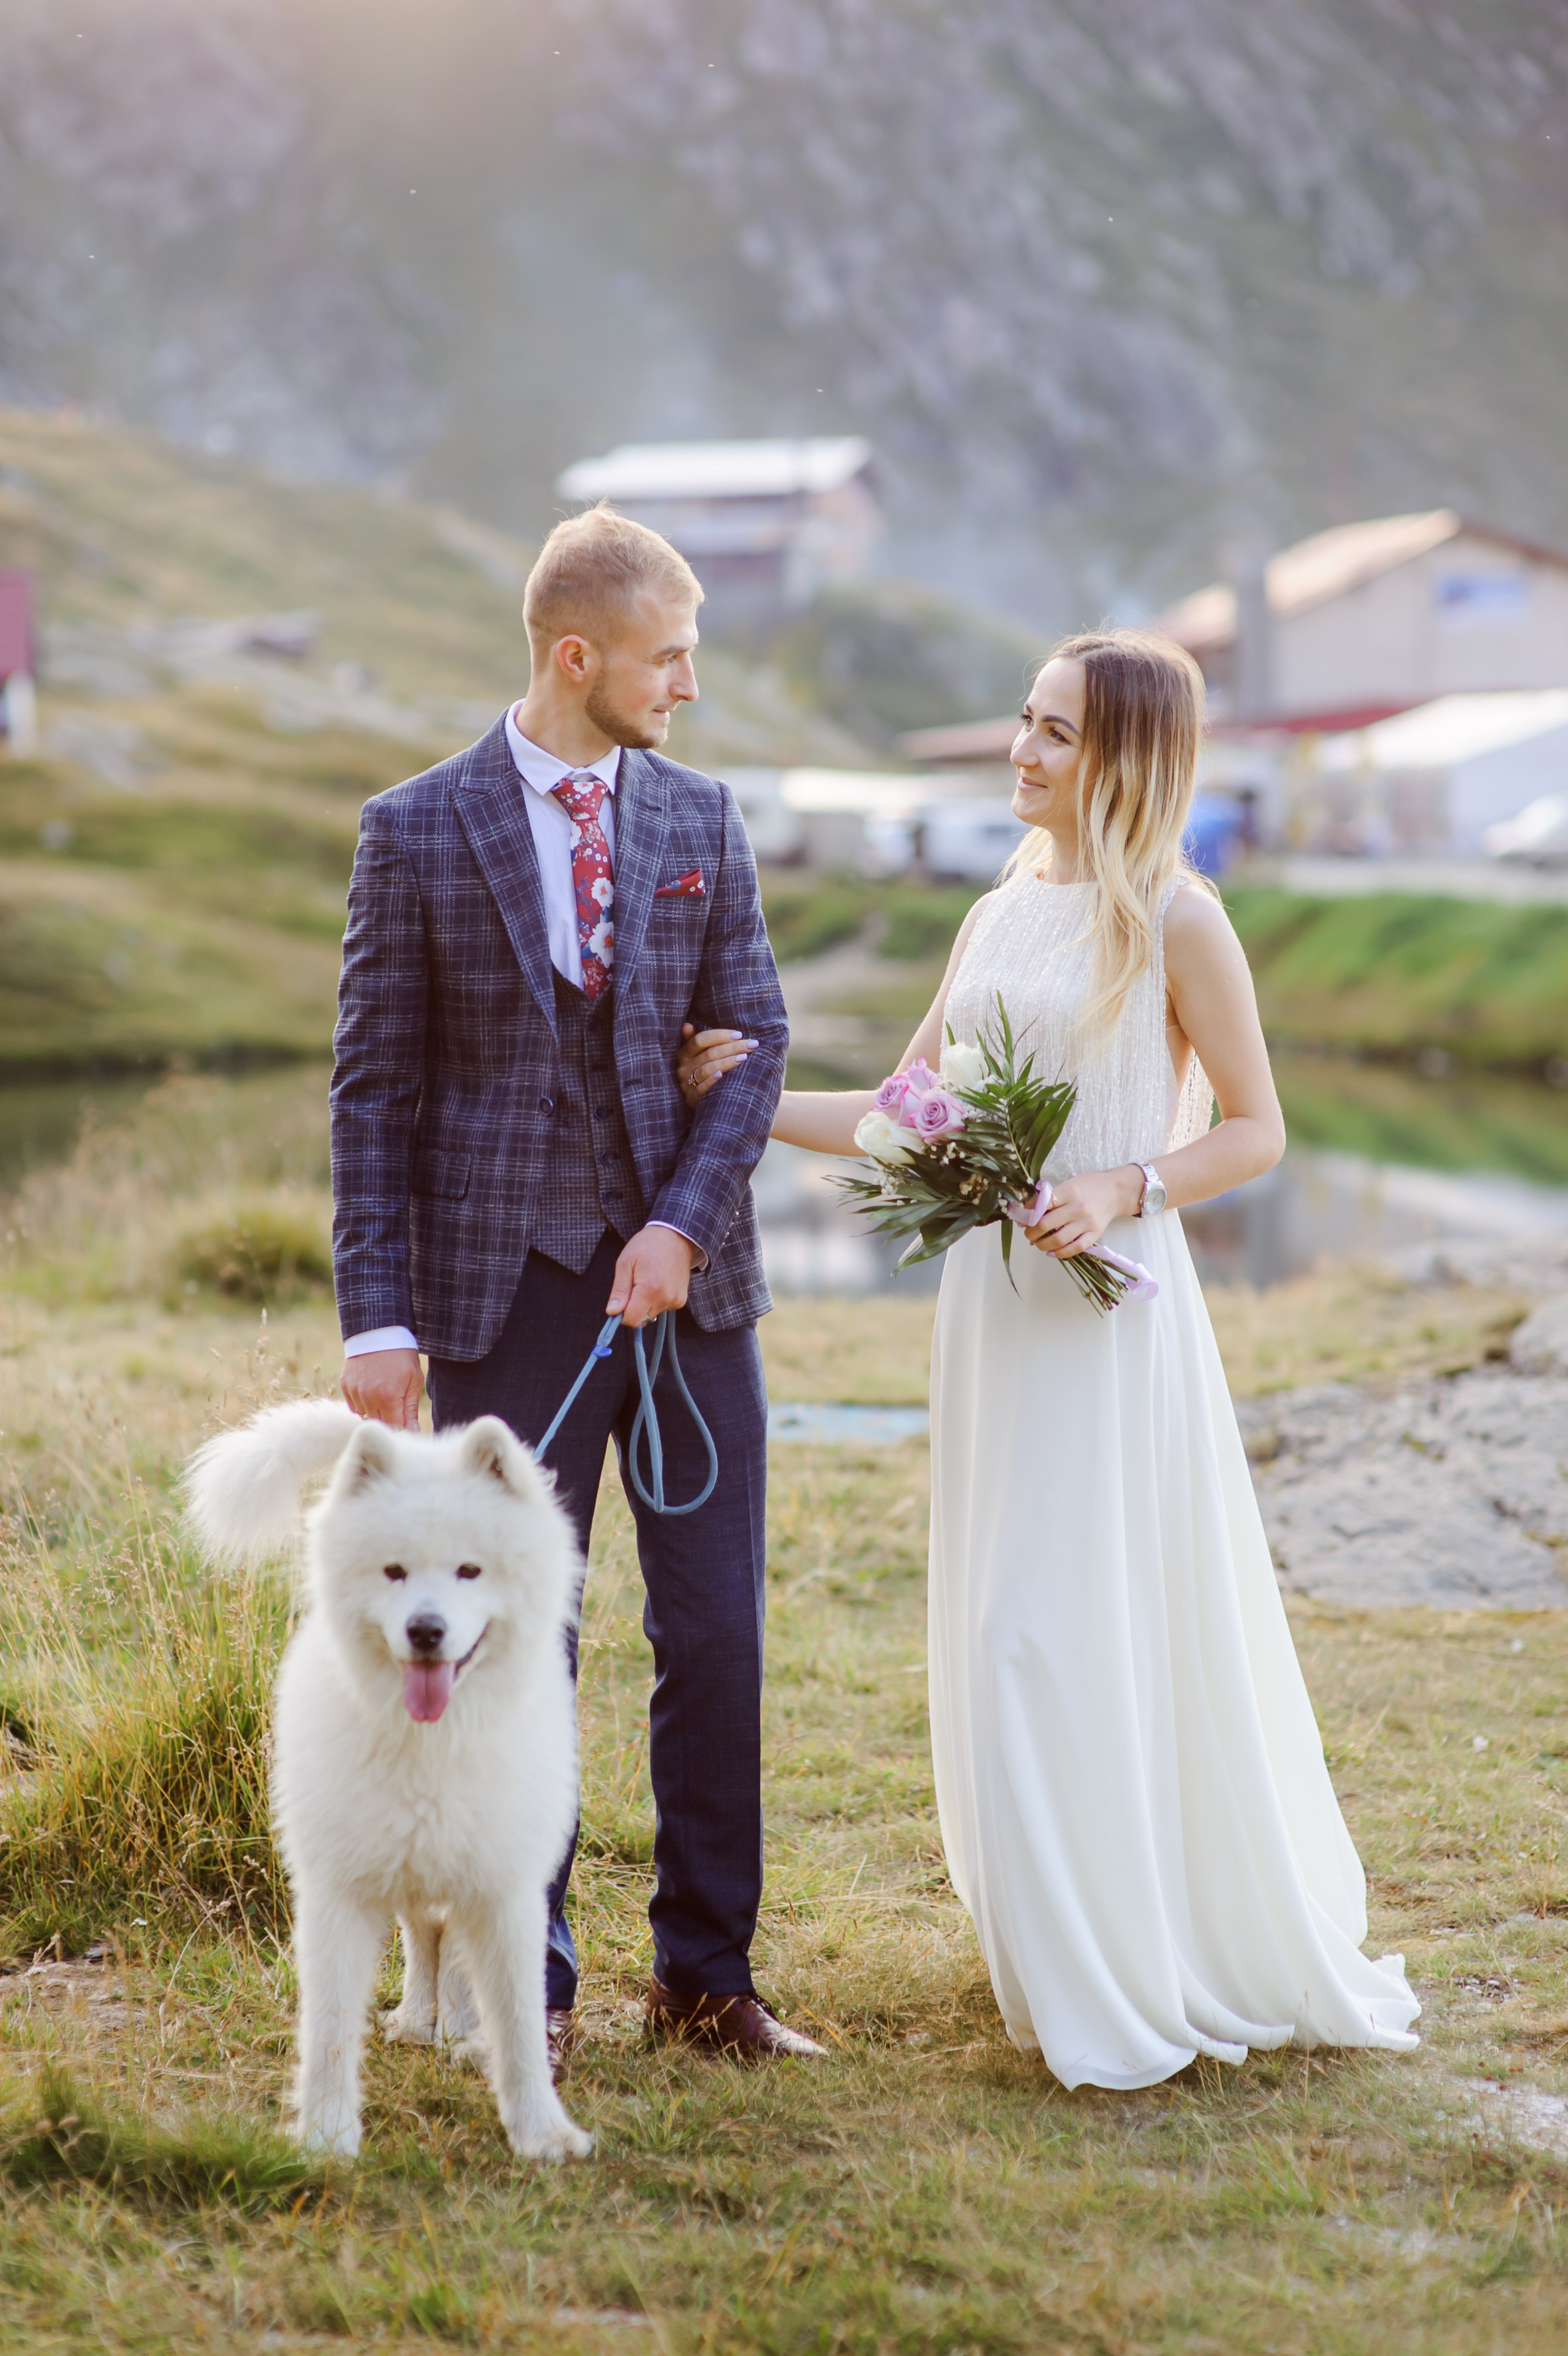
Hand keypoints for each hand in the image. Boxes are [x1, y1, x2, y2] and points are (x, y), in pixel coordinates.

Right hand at [342, 1347, 422, 1428]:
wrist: (378, 1331)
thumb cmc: (402, 1355)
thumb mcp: (414, 1380)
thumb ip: (411, 1409)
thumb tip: (413, 1432)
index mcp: (389, 1398)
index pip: (395, 1428)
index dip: (402, 1428)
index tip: (407, 1422)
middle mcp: (369, 1398)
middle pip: (379, 1424)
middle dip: (389, 1420)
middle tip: (396, 1406)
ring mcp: (355, 1392)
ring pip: (365, 1416)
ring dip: (375, 1412)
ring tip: (384, 1394)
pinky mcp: (345, 1385)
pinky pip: (353, 1406)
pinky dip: (363, 1403)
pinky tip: (372, 1390)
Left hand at [607, 1224, 700, 1327]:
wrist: (675, 1236)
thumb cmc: (647, 1245)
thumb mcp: (625, 1263)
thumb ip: (619, 1290)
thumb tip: (612, 1312)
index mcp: (650, 1289)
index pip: (632, 1320)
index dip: (622, 1314)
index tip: (621, 1300)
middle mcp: (665, 1298)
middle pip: (642, 1319)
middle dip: (634, 1307)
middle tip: (634, 1285)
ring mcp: (676, 1300)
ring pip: (652, 1314)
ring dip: (646, 1303)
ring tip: (648, 1280)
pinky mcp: (681, 1299)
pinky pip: (662, 1308)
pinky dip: (656, 1300)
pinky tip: (658, 1283)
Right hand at [676, 1021, 755, 1104]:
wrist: (703, 1105)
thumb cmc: (705, 1073)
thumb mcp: (698, 1056)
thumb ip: (697, 1042)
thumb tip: (687, 1025)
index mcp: (684, 1054)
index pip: (700, 1040)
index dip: (720, 1036)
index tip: (740, 1034)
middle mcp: (683, 1068)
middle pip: (709, 1054)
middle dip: (732, 1047)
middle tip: (752, 1045)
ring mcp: (686, 1084)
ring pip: (707, 1069)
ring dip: (726, 1062)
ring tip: (744, 1057)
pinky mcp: (691, 1099)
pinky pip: (701, 1089)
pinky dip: (711, 1081)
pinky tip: (722, 1075)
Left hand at [1025, 1166, 1141, 1257]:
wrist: (1115, 1191)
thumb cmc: (1089, 1185)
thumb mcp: (1069, 1183)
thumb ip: (1051, 1197)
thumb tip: (1029, 1213)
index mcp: (1068, 1192)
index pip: (1041, 1205)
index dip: (1028, 1213)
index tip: (1023, 1218)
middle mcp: (1077, 1208)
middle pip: (1045, 1225)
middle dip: (1031, 1232)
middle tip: (1028, 1233)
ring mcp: (1086, 1223)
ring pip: (1058, 1240)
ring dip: (1042, 1245)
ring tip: (1037, 1243)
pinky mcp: (1095, 1234)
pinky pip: (1075, 1248)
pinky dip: (1060, 1253)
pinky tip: (1052, 1252)